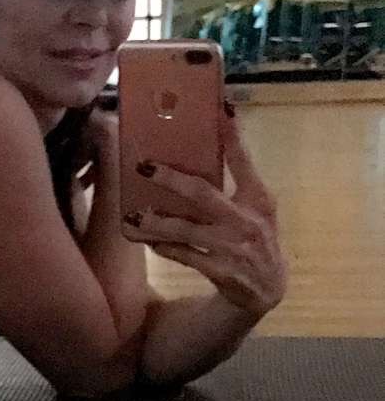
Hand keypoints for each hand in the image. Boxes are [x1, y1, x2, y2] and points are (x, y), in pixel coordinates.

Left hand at [122, 107, 286, 319]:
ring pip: (187, 231)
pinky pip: (187, 257)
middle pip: (203, 194)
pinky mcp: (224, 273)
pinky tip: (149, 240)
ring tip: (133, 216)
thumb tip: (204, 145)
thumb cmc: (255, 238)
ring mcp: (236, 248)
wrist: (268, 291)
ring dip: (157, 223)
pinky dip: (166, 248)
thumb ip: (236, 181)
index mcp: (259, 198)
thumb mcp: (255, 208)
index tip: (220, 109)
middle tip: (143, 166)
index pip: (243, 162)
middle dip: (171, 179)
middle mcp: (249, 221)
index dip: (232, 136)